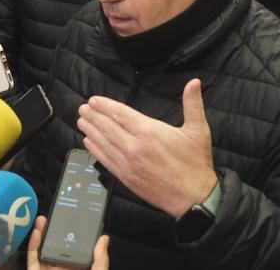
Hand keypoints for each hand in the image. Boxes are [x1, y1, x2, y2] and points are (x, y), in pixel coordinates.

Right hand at [27, 215, 109, 269]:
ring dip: (42, 233)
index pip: (75, 248)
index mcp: (77, 268)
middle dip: (54, 229)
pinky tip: (36, 231)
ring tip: (43, 218)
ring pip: (42, 249)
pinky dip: (33, 244)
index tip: (73, 218)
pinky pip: (33, 258)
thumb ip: (101, 259)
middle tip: (54, 214)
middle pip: (56, 245)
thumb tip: (104, 238)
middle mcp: (62, 268)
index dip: (73, 233)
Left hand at [78, 79, 216, 218]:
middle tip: (83, 108)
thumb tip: (195, 82)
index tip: (94, 100)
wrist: (192, 197)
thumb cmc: (195, 164)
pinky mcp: (126, 177)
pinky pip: (105, 160)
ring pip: (103, 143)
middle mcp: (134, 146)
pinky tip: (88, 143)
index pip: (120, 114)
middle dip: (93, 116)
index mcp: (149, 131)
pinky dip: (95, 150)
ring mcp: (128, 163)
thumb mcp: (198, 130)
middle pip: (107, 127)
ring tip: (81, 121)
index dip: (105, 106)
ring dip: (91, 130)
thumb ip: (193, 103)